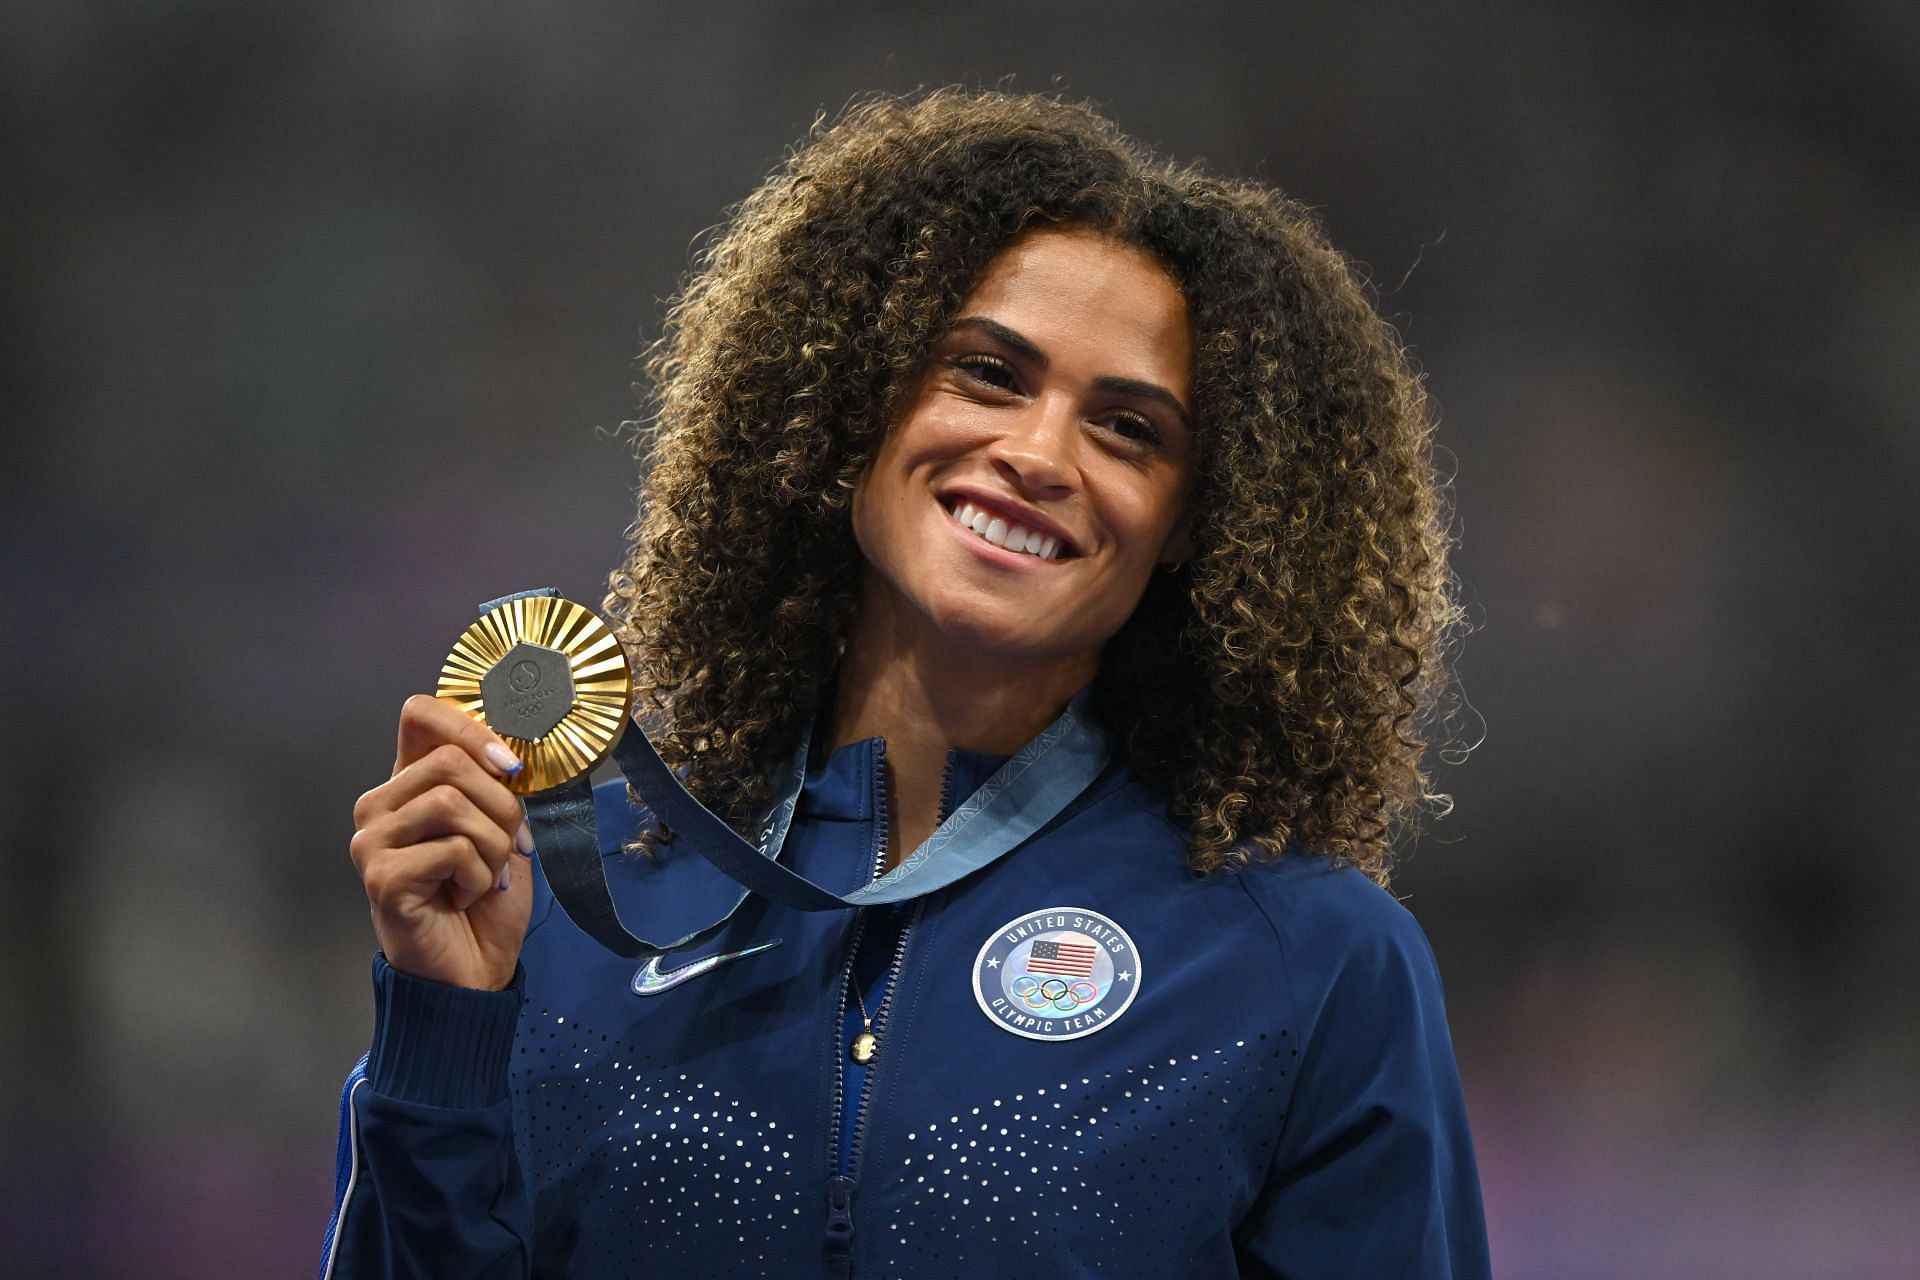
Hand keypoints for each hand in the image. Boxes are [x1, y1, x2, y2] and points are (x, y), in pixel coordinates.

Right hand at [350, 694, 534, 990]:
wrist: (473, 970)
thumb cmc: (485, 899)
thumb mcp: (501, 828)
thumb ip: (495, 783)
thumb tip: (509, 751)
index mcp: (408, 784)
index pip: (421, 714)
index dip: (472, 729)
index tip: (510, 768)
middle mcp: (379, 805)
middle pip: (452, 761)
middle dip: (502, 806)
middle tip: (508, 848)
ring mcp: (372, 840)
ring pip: (454, 802)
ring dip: (494, 845)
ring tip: (484, 877)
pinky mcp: (381, 876)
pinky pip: (453, 848)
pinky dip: (478, 876)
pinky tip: (463, 897)